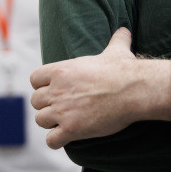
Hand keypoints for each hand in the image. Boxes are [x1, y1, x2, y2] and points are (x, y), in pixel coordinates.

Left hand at [29, 28, 170, 148]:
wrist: (135, 90)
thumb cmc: (125, 70)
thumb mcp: (116, 51)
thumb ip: (116, 40)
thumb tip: (125, 31)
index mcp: (61, 70)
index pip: (35, 79)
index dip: (43, 85)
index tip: (55, 89)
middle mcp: (57, 90)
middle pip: (35, 101)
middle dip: (47, 105)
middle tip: (62, 108)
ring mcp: (63, 111)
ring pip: (41, 120)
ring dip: (51, 123)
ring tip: (65, 123)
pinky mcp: (72, 129)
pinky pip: (52, 140)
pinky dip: (57, 140)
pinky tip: (67, 137)